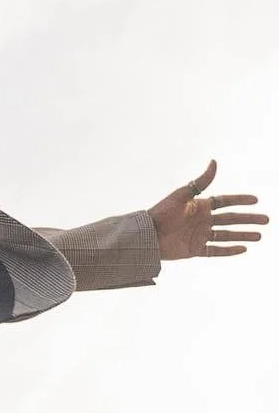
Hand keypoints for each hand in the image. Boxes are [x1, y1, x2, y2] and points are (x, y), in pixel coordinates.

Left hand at [148, 162, 266, 259]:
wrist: (147, 235)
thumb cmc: (162, 213)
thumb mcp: (182, 195)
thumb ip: (201, 182)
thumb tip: (214, 161)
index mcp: (200, 206)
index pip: (225, 201)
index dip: (240, 200)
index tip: (256, 200)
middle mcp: (203, 220)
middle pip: (231, 219)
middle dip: (249, 219)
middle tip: (267, 220)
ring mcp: (200, 235)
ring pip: (227, 235)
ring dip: (243, 235)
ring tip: (259, 236)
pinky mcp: (195, 250)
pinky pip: (216, 251)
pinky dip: (229, 250)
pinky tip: (243, 249)